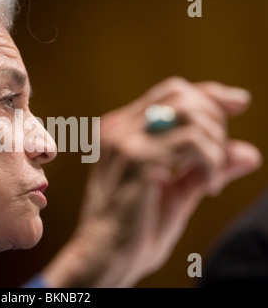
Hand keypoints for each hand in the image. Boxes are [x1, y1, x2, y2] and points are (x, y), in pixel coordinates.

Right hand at [42, 77, 261, 286]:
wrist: (103, 258)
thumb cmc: (134, 229)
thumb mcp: (177, 193)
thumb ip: (208, 168)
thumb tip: (249, 152)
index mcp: (121, 131)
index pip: (170, 93)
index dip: (208, 93)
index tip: (238, 102)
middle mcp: (118, 128)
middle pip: (180, 93)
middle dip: (215, 118)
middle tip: (219, 159)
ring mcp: (123, 140)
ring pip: (189, 113)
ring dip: (215, 144)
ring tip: (211, 179)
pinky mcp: (135, 159)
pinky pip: (192, 141)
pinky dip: (212, 162)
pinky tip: (209, 188)